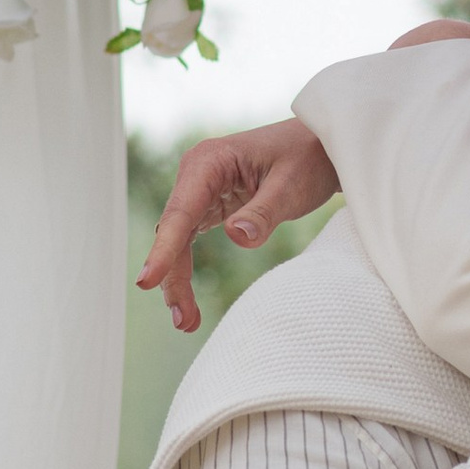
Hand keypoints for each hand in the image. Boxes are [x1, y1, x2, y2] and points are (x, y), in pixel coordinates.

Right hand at [137, 120, 339, 333]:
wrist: (323, 146)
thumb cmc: (308, 157)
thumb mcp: (292, 186)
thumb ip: (263, 212)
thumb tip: (235, 236)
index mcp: (210, 162)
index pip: (181, 212)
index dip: (163, 250)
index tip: (146, 281)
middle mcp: (197, 174)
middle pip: (173, 231)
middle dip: (173, 277)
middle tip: (183, 320)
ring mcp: (201, 189)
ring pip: (178, 240)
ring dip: (177, 279)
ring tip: (186, 322)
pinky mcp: (211, 204)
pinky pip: (190, 239)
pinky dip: (187, 268)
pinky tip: (189, 301)